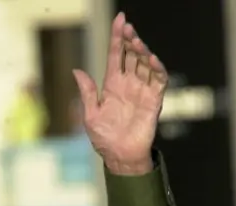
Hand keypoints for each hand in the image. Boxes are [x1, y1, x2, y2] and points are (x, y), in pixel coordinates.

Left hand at [73, 12, 167, 174]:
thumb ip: (87, 92)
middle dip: (130, 39)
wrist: (119, 157)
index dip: (117, 38)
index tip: (120, 19)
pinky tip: (150, 59)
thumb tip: (76, 70)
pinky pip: (158, 80)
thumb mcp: (90, 114)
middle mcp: (129, 84)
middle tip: (127, 27)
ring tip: (136, 41)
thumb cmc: (104, 138)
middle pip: (131, 55)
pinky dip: (157, 69)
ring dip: (142, 50)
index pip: (116, 55)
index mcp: (112, 85)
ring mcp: (142, 90)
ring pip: (145, 64)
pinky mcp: (154, 100)